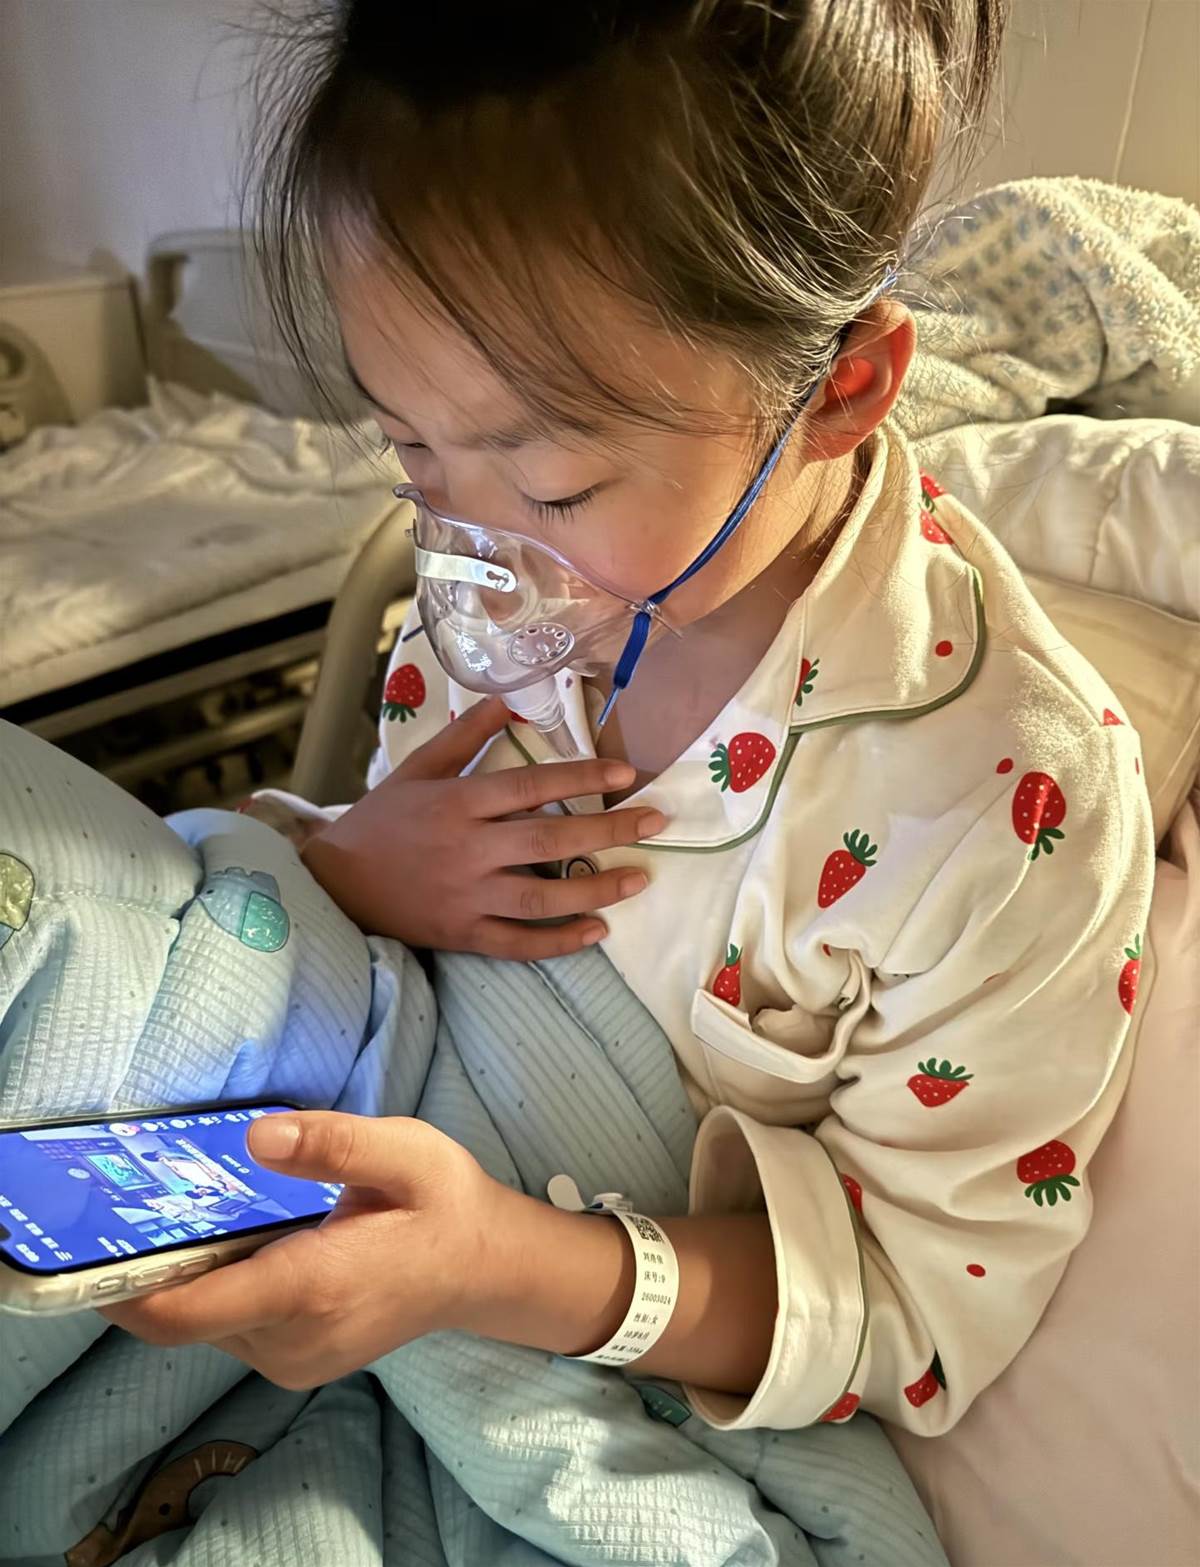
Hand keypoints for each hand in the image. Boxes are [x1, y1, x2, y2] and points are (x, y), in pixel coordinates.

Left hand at [104, 1111, 513, 1387]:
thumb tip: (255, 1137)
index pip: (185, 1313)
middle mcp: (294, 1338)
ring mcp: (295, 1359)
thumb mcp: (403, 1151)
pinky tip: (241, 1242)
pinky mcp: (298, 1362)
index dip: (125, 1289)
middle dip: (155, 1265)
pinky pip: (232, 1330)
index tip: (88, 1248)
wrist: (487, 1268)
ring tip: (196, 1213)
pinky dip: (219, 1290)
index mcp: (312, 1286)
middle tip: (142, 1201)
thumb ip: (332, 1143)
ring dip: (189, 1277)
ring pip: (205, 1325)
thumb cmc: (445, 1205)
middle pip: (185, 1317)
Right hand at [301, 698, 664, 957]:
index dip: (580, 779)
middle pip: (548, 840)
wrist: (332, 883)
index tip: (625, 776)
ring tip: (639, 880)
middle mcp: (466, 849)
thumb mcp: (417, 769)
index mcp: (457, 803)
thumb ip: (465, 737)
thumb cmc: (380, 821)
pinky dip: (559, 942)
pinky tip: (596, 932)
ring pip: (541, 897)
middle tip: (654, 822)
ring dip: (595, 889)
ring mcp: (465, 897)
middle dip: (608, 831)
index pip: (530, 786)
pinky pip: (518, 944)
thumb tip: (509, 702)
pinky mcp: (461, 935)